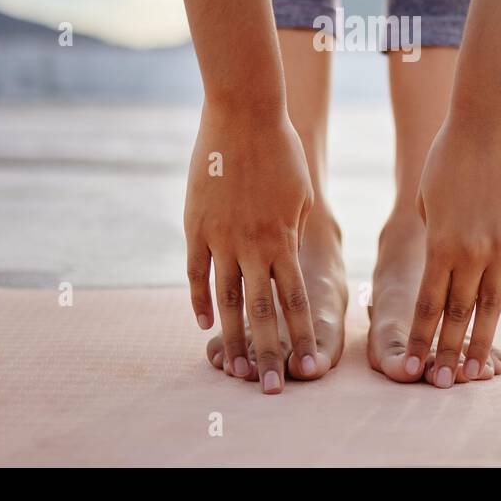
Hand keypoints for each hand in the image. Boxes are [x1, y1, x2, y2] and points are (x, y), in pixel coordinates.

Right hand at [184, 100, 316, 393]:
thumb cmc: (281, 150)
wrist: (244, 113)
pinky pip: (195, 272)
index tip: (305, 368)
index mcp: (284, 238)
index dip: (299, 336)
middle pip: (261, 311)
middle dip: (267, 353)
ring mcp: (219, 237)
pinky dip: (198, 299)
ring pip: (225, 299)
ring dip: (230, 337)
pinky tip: (204, 323)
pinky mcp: (194, 225)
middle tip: (270, 387)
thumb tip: (289, 264)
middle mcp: (252, 244)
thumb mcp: (300, 195)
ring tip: (232, 367)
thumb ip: (294, 232)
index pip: (294, 300)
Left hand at [406, 108, 500, 387]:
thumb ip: (434, 233)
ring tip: (478, 372)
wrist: (490, 121)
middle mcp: (472, 252)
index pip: (428, 305)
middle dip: (449, 352)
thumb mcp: (427, 196)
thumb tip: (443, 258)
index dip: (421, 339)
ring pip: (493, 306)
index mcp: (440, 244)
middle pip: (459, 314)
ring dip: (484, 341)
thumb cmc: (448, 153)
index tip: (414, 367)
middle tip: (445, 384)